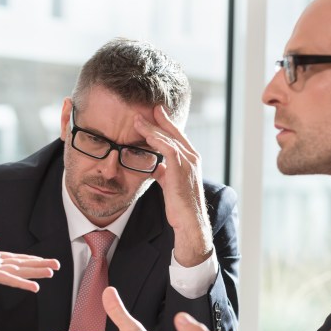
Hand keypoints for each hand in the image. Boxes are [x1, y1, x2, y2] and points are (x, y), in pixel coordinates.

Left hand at [0, 235, 59, 291]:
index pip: (11, 258)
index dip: (27, 259)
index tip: (42, 260)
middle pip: (18, 264)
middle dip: (38, 265)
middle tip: (58, 266)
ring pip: (17, 270)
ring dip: (35, 271)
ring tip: (53, 272)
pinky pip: (5, 278)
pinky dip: (21, 283)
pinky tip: (35, 287)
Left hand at [134, 106, 212, 266]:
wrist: (189, 222)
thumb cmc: (180, 207)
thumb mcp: (170, 185)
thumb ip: (164, 173)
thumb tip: (155, 168)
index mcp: (191, 160)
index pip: (177, 137)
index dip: (166, 124)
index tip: (155, 113)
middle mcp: (192, 158)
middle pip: (174, 133)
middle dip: (160, 119)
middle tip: (148, 108)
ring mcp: (188, 163)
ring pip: (168, 138)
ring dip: (152, 128)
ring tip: (138, 120)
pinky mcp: (181, 170)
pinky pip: (167, 149)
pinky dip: (156, 140)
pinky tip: (144, 134)